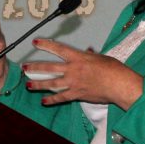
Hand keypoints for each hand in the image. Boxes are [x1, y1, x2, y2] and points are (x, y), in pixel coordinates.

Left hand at [23, 39, 142, 110]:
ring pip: (51, 84)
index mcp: (78, 57)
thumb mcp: (100, 57)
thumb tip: (88, 51)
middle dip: (35, 67)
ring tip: (29, 85)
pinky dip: (52, 100)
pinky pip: (61, 98)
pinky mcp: (77, 94)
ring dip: (38, 84)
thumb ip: (90, 55)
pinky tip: (44, 101)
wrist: (119, 84)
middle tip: (25, 68)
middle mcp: (73, 69)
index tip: (36, 42)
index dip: (45, 44)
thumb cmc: (113, 69)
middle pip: (49, 68)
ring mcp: (73, 83)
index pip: (58, 49)